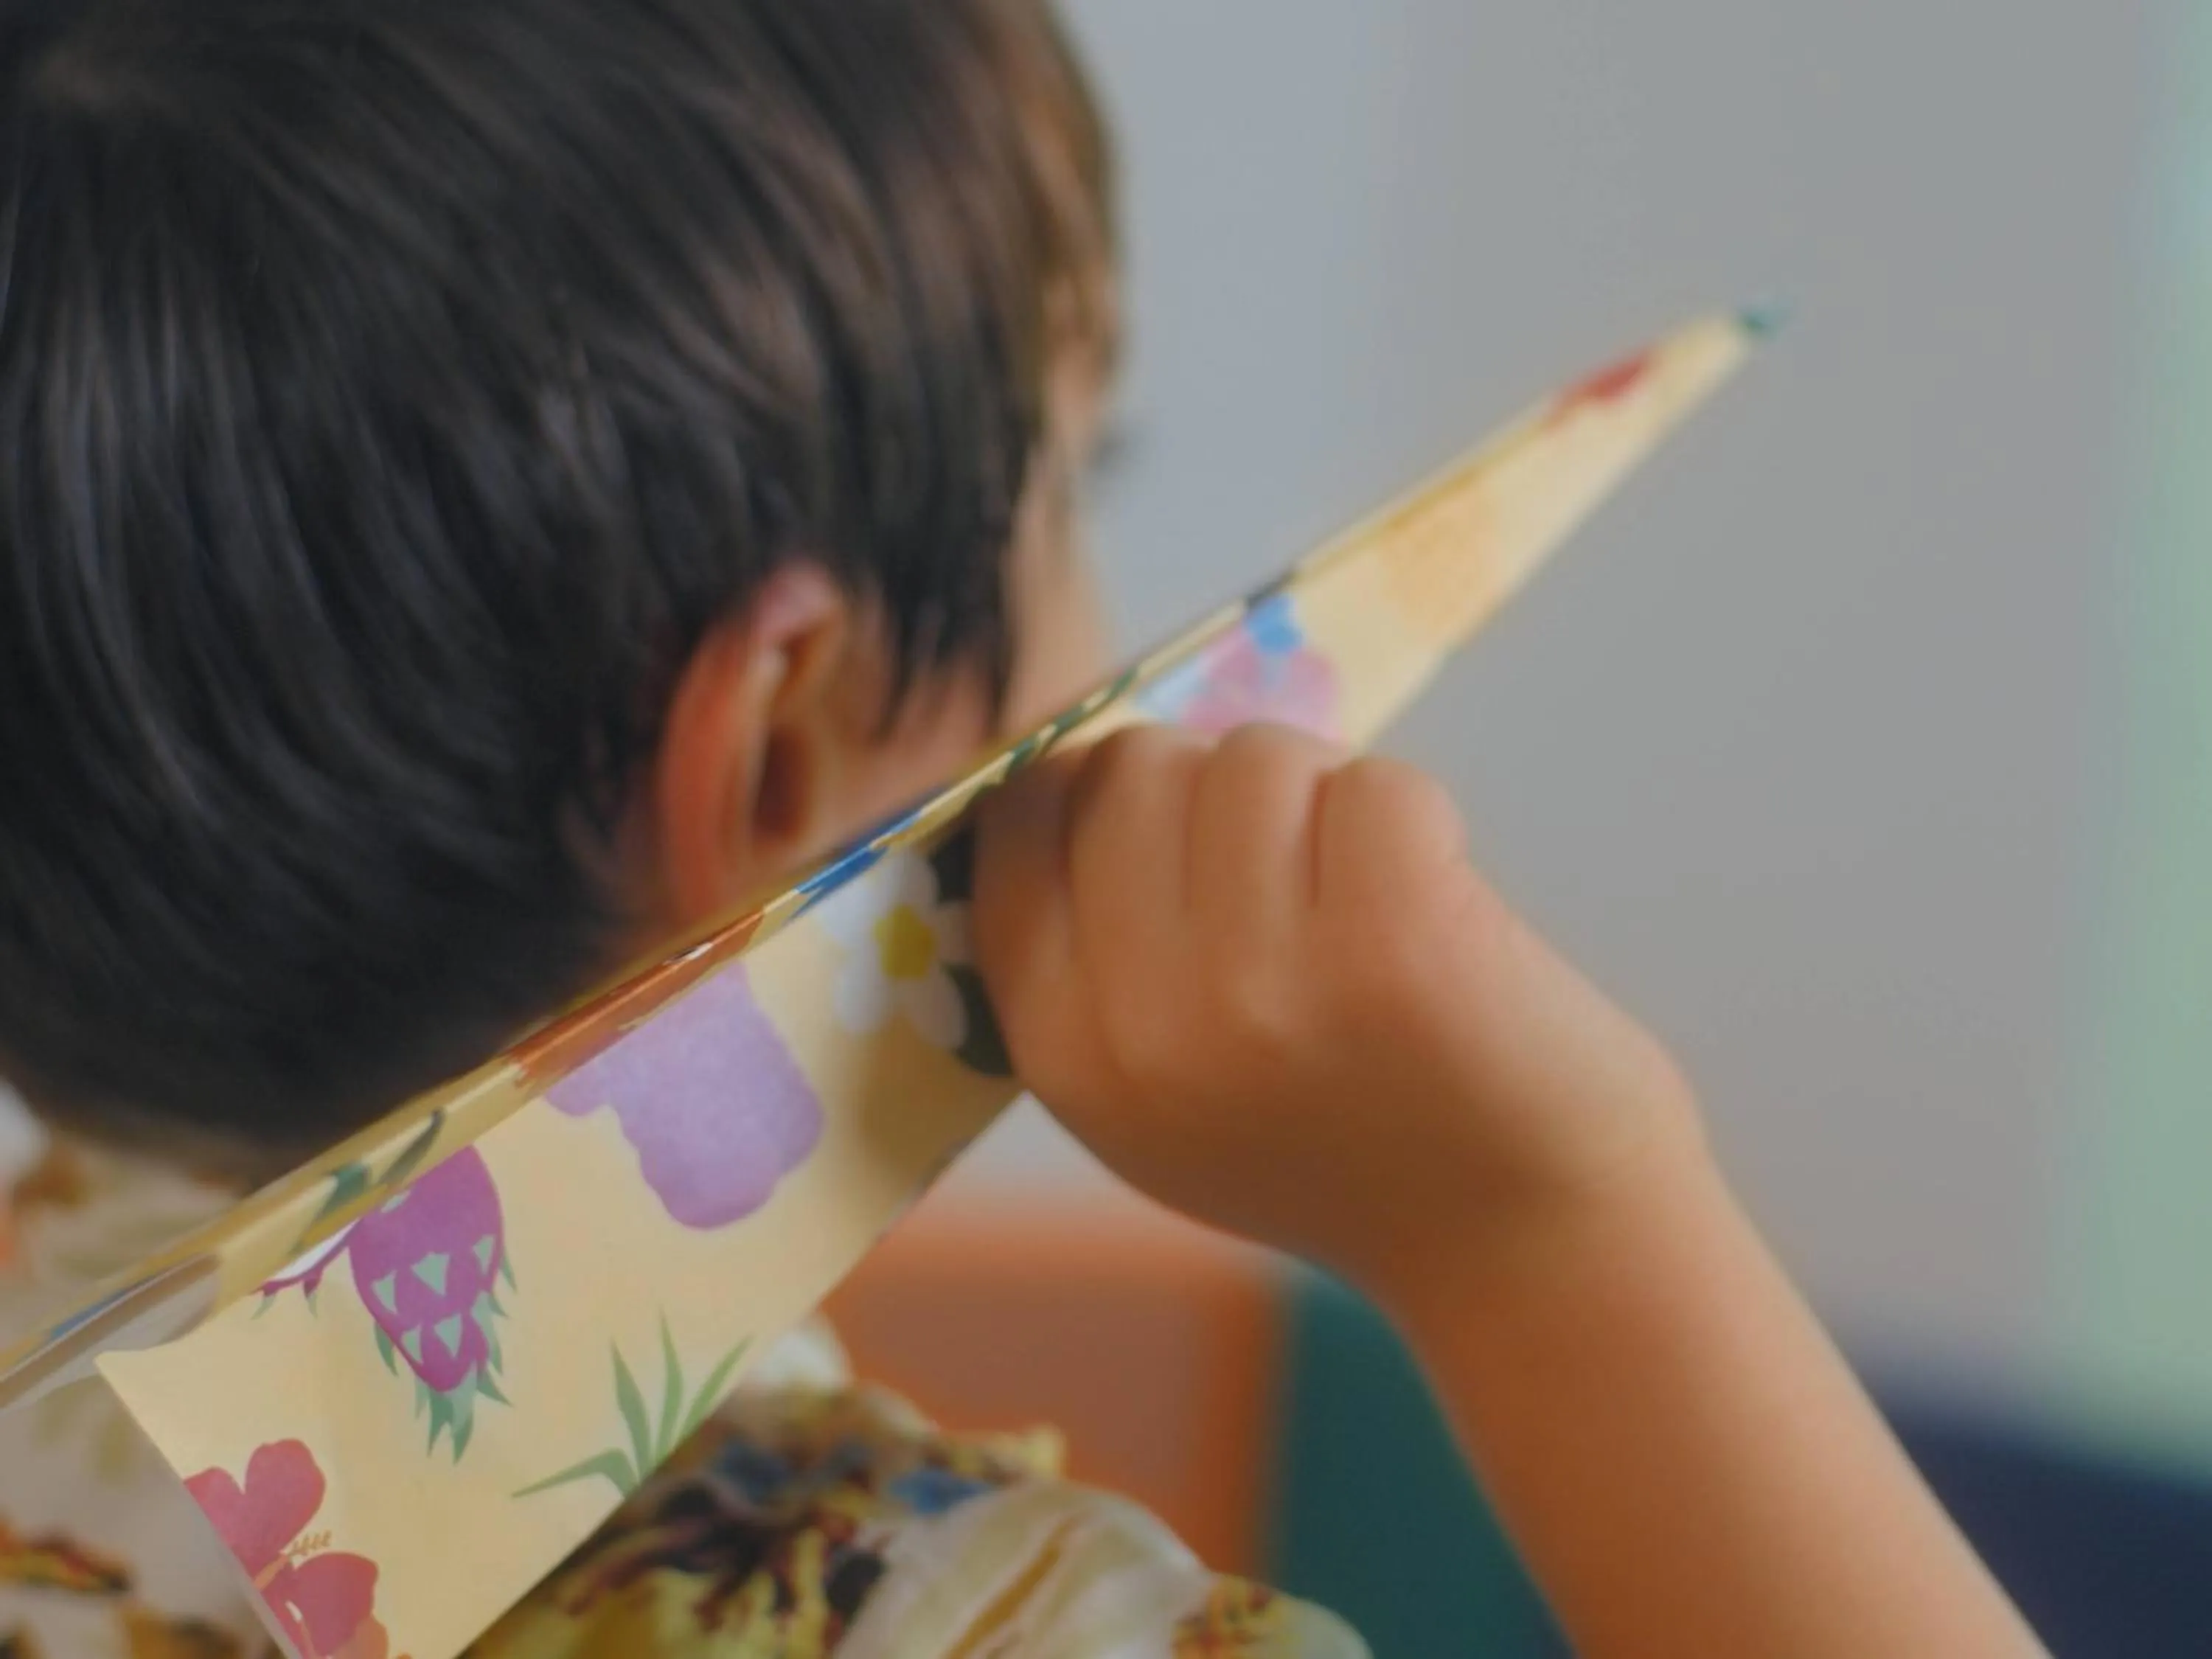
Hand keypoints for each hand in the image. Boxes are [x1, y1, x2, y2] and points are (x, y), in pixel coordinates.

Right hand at [972, 723, 1697, 1296]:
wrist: (1528, 1251)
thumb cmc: (1346, 1150)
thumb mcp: (1160, 1099)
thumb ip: (1093, 960)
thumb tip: (1068, 770)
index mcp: (1065, 1053)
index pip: (1018, 820)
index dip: (1099, 788)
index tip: (1177, 828)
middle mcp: (1144, 1023)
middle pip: (1137, 764)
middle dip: (1220, 788)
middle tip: (1295, 878)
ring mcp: (1266, 985)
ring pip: (1256, 756)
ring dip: (1323, 799)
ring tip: (1368, 903)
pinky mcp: (1397, 943)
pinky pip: (1376, 783)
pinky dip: (1420, 821)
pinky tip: (1438, 909)